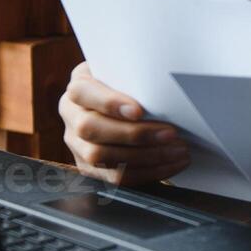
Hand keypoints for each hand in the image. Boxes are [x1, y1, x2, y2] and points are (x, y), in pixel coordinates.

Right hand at [58, 62, 190, 184]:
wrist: (125, 108)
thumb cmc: (131, 86)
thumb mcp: (127, 74)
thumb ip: (135, 78)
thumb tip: (166, 84)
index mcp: (78, 88)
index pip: (82, 93)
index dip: (109, 103)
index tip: (139, 111)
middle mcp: (72, 116)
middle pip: (91, 129)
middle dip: (135, 134)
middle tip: (171, 133)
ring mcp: (77, 145)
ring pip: (102, 156)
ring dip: (146, 156)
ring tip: (178, 150)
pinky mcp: (90, 168)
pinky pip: (115, 177)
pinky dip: (148, 172)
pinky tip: (171, 164)